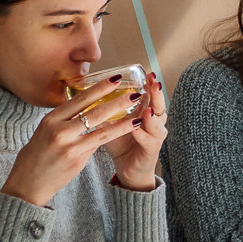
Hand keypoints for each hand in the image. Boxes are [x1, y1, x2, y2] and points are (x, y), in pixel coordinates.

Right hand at [1, 78, 146, 207]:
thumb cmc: (36, 155)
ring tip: (137, 115)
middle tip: (134, 93)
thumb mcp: (45, 131)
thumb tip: (87, 110)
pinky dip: (112, 136)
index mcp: (50, 119)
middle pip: (93, 112)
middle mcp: (59, 130)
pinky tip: (125, 131)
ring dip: (122, 122)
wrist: (27, 183)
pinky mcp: (77, 161)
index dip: (100, 88)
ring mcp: (69, 147)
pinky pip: (97, 145)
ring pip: (101, 130)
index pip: (79, 99)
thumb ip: (64, 121)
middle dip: (117, 102)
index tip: (115, 79)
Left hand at [110, 73, 167, 190]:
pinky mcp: (151, 151)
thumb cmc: (120, 144)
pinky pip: (149, 141)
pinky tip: (135, 128)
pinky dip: (142, 134)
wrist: (128, 170)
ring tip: (146, 107)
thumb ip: (104, 110)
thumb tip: (83, 94)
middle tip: (153, 82)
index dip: (150, 84)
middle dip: (157, 93)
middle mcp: (154, 123)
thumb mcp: (111, 123)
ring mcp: (155, 137)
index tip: (146, 72)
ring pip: (158, 123)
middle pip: (159, 105)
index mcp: (145, 113)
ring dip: (152, 115)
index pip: (151, 95)